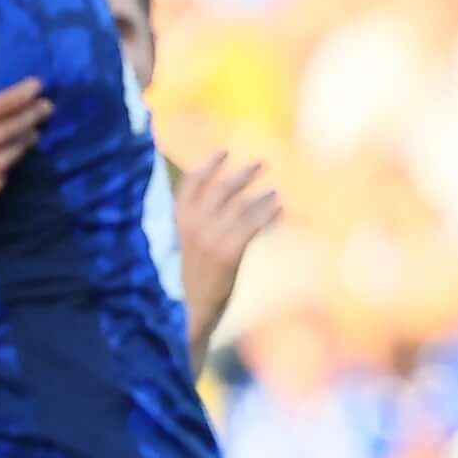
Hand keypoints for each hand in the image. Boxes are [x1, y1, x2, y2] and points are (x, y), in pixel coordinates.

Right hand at [0, 50, 47, 212]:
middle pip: (24, 123)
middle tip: (46, 106)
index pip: (13, 100)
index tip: (38, 85)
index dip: (28, 90)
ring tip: (32, 130)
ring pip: (22, 146)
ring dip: (28, 135)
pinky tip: (5, 155)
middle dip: (37, 112)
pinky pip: (8, 168)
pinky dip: (9, 159)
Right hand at [179, 151, 281, 282]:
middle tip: (260, 164)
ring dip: (260, 195)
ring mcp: (210, 238)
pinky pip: (253, 225)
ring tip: (274, 191)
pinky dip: (268, 214)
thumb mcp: (185, 243)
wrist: (194, 306)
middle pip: (220, 189)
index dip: (208, 165)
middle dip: (242, 174)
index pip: (190, 184)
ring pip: (240, 206)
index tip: (223, 151)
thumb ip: (195, 220)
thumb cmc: (192, 274)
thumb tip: (217, 195)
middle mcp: (193, 226)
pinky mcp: (228, 252)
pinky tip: (279, 209)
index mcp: (178, 221)